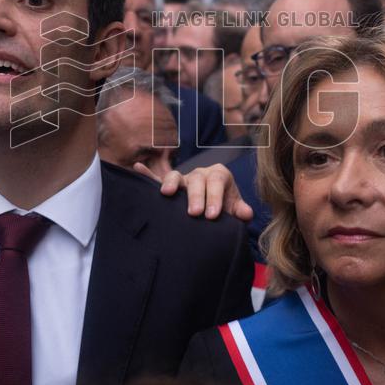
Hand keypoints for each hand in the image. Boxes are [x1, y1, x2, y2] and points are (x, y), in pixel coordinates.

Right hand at [133, 162, 253, 221]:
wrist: (215, 212)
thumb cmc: (225, 209)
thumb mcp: (235, 210)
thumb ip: (240, 211)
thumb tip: (246, 213)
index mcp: (219, 175)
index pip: (217, 181)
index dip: (215, 196)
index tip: (212, 215)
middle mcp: (200, 174)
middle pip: (197, 179)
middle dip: (195, 195)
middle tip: (195, 213)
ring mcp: (183, 180)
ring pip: (176, 176)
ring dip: (171, 183)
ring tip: (167, 193)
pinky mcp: (169, 187)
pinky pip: (156, 178)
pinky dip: (147, 174)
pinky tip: (137, 169)